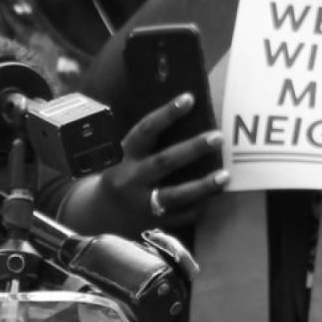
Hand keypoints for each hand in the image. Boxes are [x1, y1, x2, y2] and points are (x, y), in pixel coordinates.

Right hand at [99, 94, 228, 223]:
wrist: (95, 213)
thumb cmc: (118, 175)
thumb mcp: (124, 156)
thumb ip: (148, 143)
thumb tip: (184, 116)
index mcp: (124, 156)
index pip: (146, 130)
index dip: (167, 114)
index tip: (188, 99)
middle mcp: (131, 178)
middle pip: (164, 161)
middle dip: (192, 149)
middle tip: (217, 137)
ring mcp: (141, 203)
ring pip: (174, 194)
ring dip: (202, 185)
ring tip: (225, 175)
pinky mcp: (150, 223)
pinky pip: (179, 217)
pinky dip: (198, 209)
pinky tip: (216, 201)